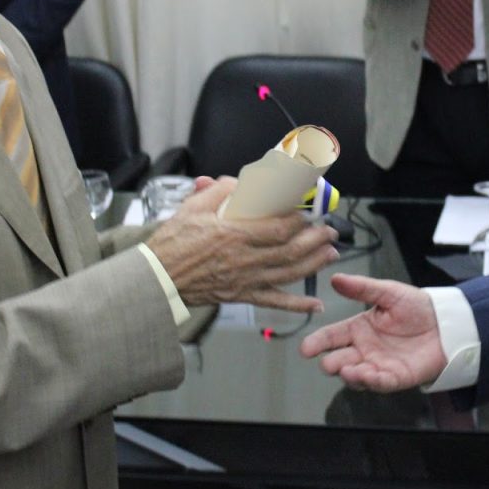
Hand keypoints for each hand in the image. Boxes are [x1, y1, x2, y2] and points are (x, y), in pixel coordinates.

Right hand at [147, 176, 338, 312]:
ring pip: (289, 274)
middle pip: (291, 250)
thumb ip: (218, 191)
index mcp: (234, 235)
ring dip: (314, 264)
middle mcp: (245, 260)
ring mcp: (246, 280)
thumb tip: (238, 182)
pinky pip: (274, 302)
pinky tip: (314, 305)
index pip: (278, 228)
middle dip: (315, 240)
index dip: (300, 220)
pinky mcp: (242, 296)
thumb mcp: (192, 208)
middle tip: (329, 230)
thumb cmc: (172, 244)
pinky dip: (296, 306)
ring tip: (331, 254)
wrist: (157, 279)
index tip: (309, 210)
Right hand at [299, 273, 445, 390]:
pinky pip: (381, 383)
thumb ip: (362, 288)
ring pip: (357, 375)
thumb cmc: (417, 307)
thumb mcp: (388, 292)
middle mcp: (364, 349)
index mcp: (359, 328)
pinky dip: (372, 381)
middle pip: (340, 360)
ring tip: (347, 371)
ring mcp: (379, 365)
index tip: (306, 349)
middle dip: (332, 364)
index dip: (318, 342)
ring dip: (351, 375)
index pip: (332, 336)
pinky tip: (368, 375)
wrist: (446, 322)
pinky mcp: (396, 377)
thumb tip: (335, 279)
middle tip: (328, 363)